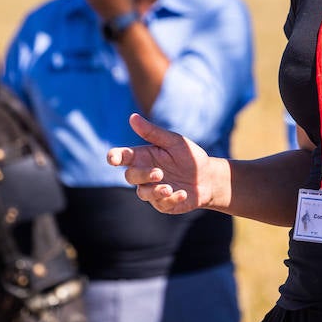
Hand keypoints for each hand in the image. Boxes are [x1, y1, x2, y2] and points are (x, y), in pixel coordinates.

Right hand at [109, 113, 226, 213]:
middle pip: (130, 176)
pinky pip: (161, 204)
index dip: (114, 157)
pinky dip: (171, 199)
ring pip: (143, 193)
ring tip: (169, 188)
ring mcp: (152, 190)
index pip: (122, 157)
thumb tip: (132, 117)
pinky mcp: (163, 203)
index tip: (113, 158)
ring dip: (154, 191)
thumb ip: (152, 132)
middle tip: (159, 173)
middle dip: (142, 175)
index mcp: (143, 156)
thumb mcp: (173, 141)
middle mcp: (144, 174)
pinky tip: (183, 193)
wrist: (208, 177)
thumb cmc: (188, 156)